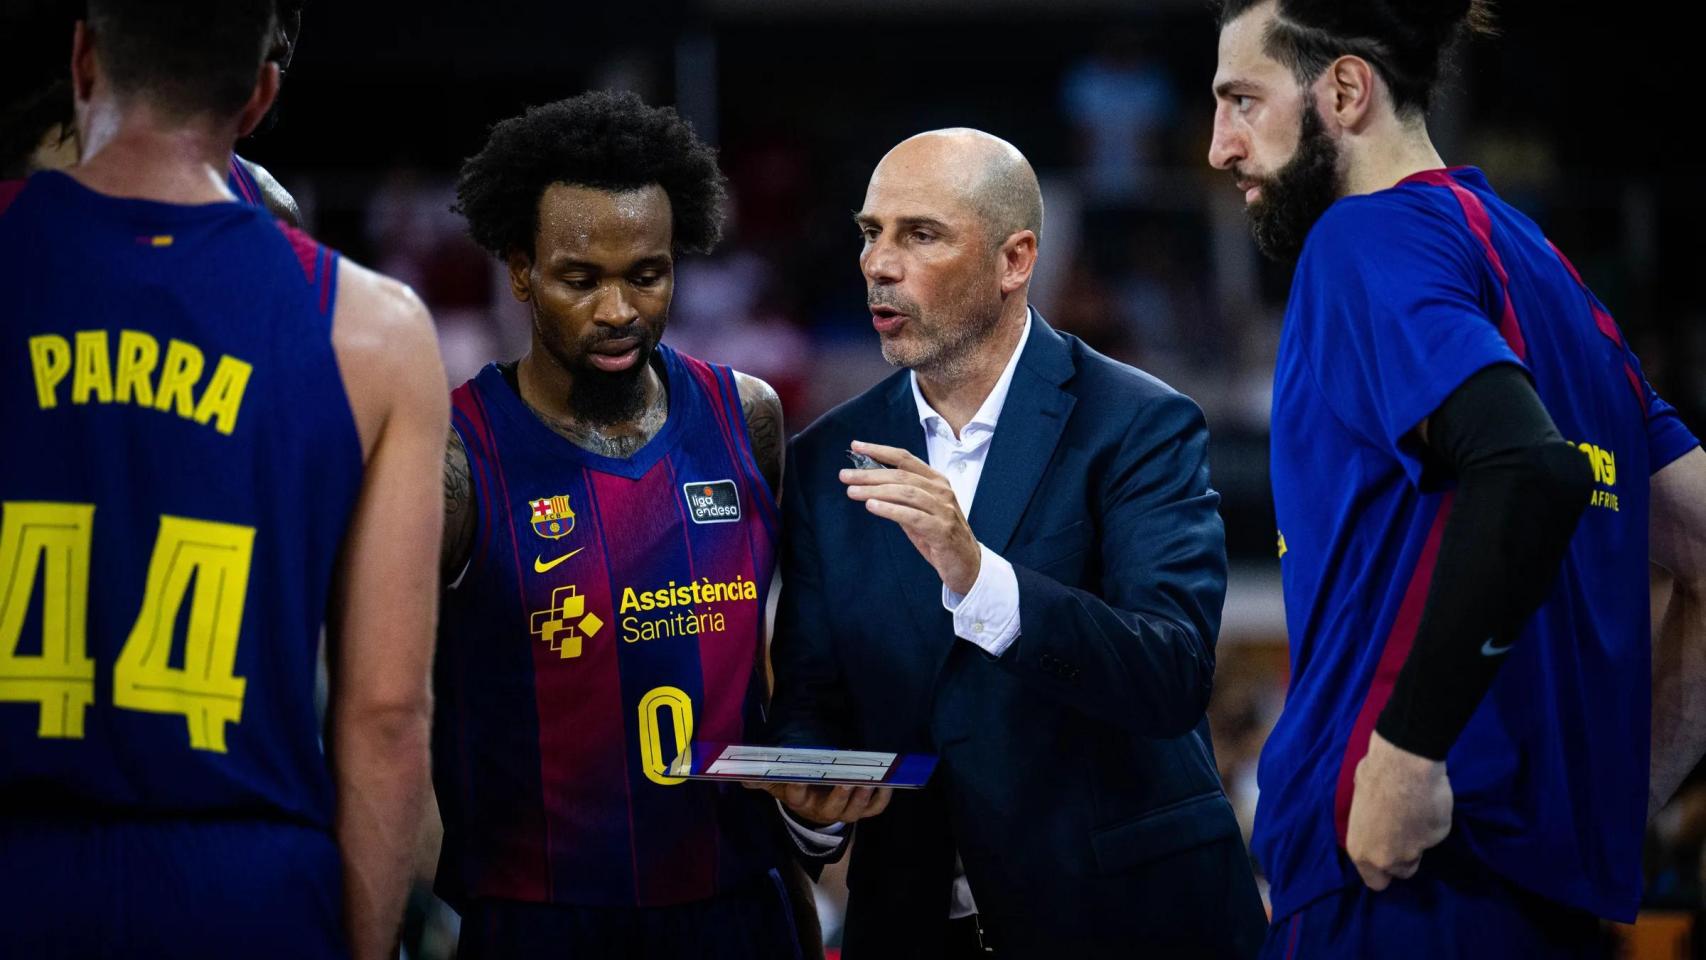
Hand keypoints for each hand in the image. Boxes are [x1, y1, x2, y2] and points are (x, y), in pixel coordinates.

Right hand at [756, 782, 893, 827]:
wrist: (814, 803)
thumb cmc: (796, 787)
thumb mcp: (776, 782)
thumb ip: (761, 778)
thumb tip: (741, 776)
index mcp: (801, 802)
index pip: (796, 796)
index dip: (798, 788)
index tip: (799, 778)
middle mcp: (823, 811)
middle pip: (832, 808)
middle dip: (841, 795)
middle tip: (847, 780)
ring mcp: (845, 812)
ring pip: (855, 811)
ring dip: (863, 798)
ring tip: (869, 781)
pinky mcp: (862, 809)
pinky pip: (875, 808)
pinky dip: (882, 798)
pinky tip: (886, 783)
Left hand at [842, 440, 980, 594]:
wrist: (966, 564)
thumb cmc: (939, 536)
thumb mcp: (918, 511)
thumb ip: (900, 498)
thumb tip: (869, 484)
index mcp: (936, 481)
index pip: (905, 458)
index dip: (880, 451)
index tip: (856, 447)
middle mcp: (941, 491)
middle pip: (901, 474)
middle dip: (870, 473)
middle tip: (845, 476)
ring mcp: (943, 509)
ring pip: (906, 492)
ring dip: (875, 490)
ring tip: (852, 491)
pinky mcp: (942, 530)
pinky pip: (912, 515)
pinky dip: (890, 509)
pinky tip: (872, 506)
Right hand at [1344, 730, 1453, 889]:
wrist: (1402, 760)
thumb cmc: (1424, 803)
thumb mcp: (1433, 836)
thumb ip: (1415, 849)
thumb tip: (1408, 844)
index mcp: (1378, 861)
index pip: (1397, 875)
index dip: (1411, 863)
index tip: (1419, 849)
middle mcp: (1358, 845)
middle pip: (1372, 864)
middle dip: (1388, 856)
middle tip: (1407, 837)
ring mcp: (1352, 820)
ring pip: (1367, 839)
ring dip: (1380, 835)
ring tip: (1399, 817)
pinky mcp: (1352, 797)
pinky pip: (1367, 817)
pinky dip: (1377, 814)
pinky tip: (1391, 800)